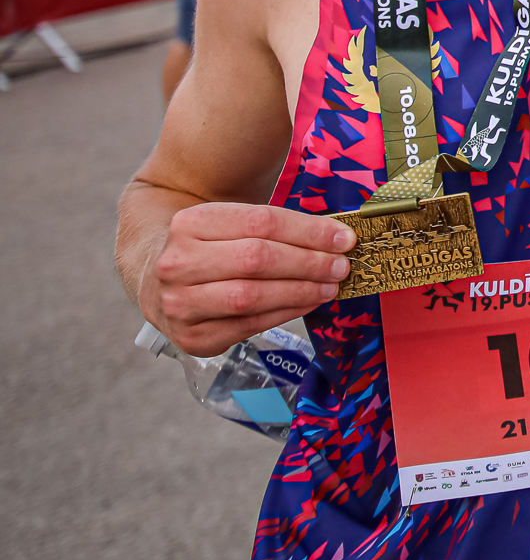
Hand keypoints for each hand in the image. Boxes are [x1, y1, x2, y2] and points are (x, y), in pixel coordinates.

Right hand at [148, 202, 353, 355]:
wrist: (155, 280)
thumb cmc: (211, 248)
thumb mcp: (230, 224)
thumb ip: (277, 229)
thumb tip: (337, 239)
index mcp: (190, 223)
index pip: (260, 222)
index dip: (308, 232)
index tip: (344, 238)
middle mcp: (177, 263)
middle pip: (255, 259)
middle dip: (308, 263)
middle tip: (340, 265)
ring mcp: (179, 303)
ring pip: (250, 297)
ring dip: (300, 292)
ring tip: (330, 286)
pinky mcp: (191, 336)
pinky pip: (248, 325)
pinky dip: (285, 314)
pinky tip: (307, 303)